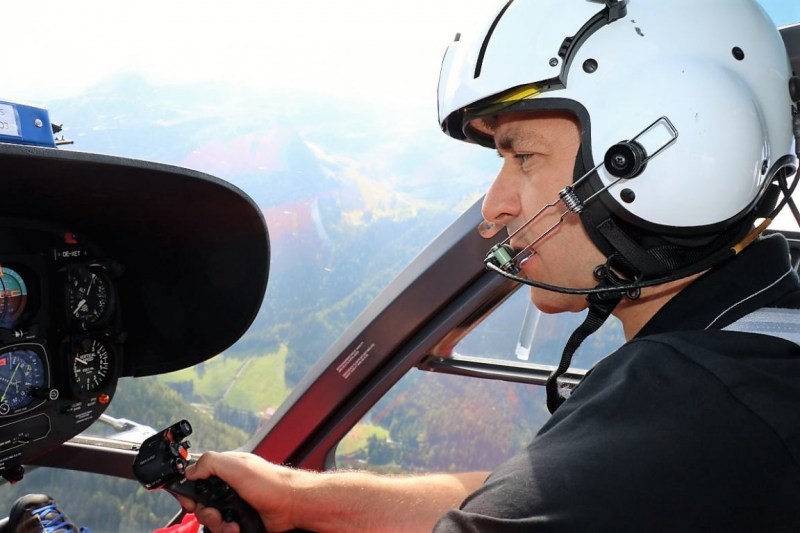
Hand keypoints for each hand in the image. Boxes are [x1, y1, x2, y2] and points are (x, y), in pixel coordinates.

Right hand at [178, 451, 297, 532]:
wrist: (291, 505)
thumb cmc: (270, 483)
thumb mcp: (237, 466)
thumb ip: (211, 463)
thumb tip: (190, 470)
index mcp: (225, 469)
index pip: (196, 478)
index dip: (189, 491)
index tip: (190, 501)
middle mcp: (227, 486)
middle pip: (200, 503)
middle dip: (205, 512)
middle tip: (215, 513)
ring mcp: (233, 504)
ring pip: (211, 518)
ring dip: (217, 524)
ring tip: (230, 524)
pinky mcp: (239, 519)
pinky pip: (223, 528)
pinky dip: (227, 530)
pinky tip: (237, 527)